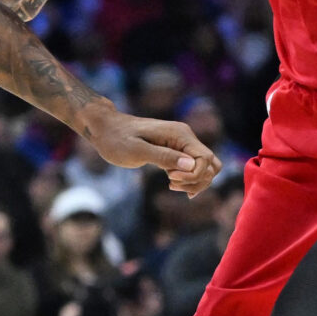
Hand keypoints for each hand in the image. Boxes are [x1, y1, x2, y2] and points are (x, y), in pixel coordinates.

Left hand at [78, 107, 218, 192]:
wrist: (105, 129)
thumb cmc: (116, 139)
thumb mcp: (136, 151)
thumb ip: (163, 157)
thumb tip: (190, 165)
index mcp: (179, 134)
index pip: (205, 159)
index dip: (193, 175)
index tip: (169, 178)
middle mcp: (185, 137)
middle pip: (211, 164)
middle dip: (197, 181)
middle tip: (171, 185)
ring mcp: (181, 144)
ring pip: (206, 167)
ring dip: (195, 182)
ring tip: (171, 185)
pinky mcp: (174, 151)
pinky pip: (193, 168)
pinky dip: (189, 180)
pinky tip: (174, 186)